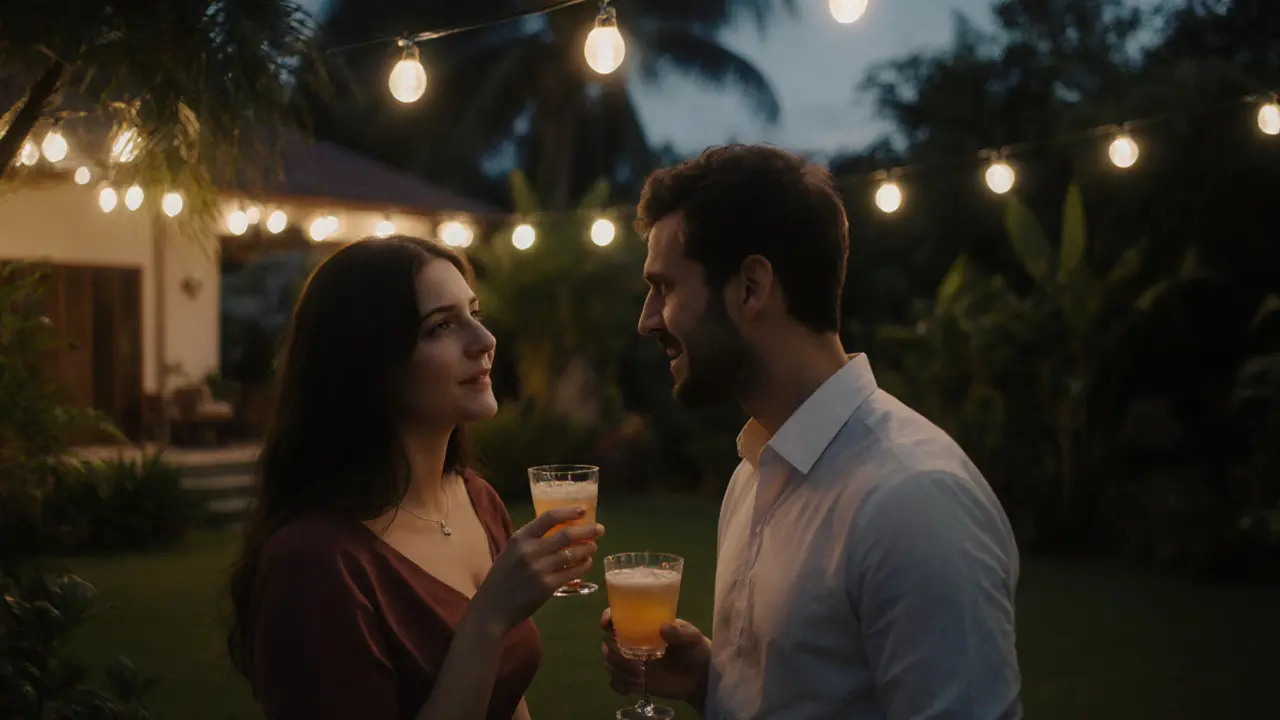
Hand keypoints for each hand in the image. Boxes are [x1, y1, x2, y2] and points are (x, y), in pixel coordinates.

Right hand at [470, 507, 603, 632]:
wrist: (493, 608)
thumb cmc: (502, 578)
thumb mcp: (510, 552)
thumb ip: (530, 541)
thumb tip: (558, 530)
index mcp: (519, 538)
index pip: (548, 517)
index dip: (568, 512)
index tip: (583, 510)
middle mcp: (530, 551)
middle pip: (566, 535)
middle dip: (587, 530)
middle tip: (599, 529)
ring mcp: (539, 569)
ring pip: (572, 554)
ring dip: (587, 549)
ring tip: (594, 547)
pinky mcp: (547, 586)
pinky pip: (572, 572)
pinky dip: (583, 566)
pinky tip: (587, 563)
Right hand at [601, 609, 710, 704]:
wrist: (699, 676)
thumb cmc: (694, 649)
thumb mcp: (691, 637)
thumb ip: (679, 632)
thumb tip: (663, 628)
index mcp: (642, 625)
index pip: (617, 616)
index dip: (607, 617)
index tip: (607, 623)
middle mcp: (632, 641)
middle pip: (608, 642)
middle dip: (614, 650)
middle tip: (634, 660)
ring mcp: (631, 661)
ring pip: (610, 662)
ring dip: (619, 669)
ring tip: (641, 675)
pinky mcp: (633, 680)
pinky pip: (616, 682)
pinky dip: (621, 684)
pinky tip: (636, 685)